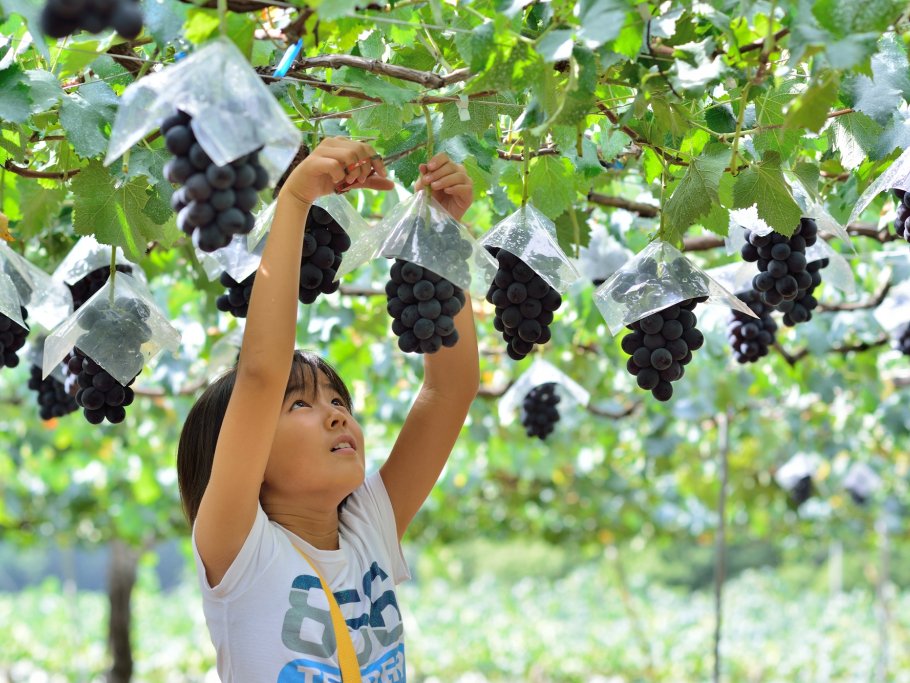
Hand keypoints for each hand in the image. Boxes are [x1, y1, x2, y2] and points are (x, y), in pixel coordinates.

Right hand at [278, 137, 394, 205]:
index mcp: (343, 144)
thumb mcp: (353, 182)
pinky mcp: (315, 161)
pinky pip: (335, 165)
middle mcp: (333, 142)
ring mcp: (323, 150)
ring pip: (349, 155)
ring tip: (348, 182)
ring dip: (353, 172)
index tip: (383, 175)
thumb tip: (391, 184)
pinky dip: (340, 176)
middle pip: (359, 149)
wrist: (303, 191)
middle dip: (365, 168)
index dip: (377, 160)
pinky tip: (336, 182)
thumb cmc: (327, 182)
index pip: (366, 146)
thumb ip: (370, 181)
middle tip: (360, 181)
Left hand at [414, 153, 472, 220]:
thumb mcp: (423, 189)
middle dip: (437, 173)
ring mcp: (465, 182)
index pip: (444, 157)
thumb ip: (423, 177)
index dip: (437, 160)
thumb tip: (422, 166)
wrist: (439, 217)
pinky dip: (455, 188)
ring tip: (435, 187)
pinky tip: (446, 191)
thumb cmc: (432, 201)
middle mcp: (457, 172)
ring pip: (459, 175)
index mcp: (446, 168)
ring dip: (445, 180)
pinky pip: (465, 187)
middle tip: (428, 181)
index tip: (429, 167)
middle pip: (451, 165)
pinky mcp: (469, 194)